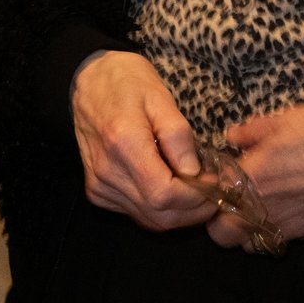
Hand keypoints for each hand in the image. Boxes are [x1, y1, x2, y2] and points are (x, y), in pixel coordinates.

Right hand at [70, 51, 216, 231]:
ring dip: (179, 213)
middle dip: (193, 211)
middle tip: (214, 194)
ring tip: (197, 191)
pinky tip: (171, 188)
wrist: (89, 82)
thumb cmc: (127, 82)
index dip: (196, 197)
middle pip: (159, 215)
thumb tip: (194, 172)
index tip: (214, 182)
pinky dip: (159, 209)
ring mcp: (99, 185)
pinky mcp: (97, 191)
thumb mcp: (160, 97)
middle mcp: (107, 171)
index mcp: (123, 143)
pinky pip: (136, 213)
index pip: (164, 194)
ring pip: (148, 220)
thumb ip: (178, 135)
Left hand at [204, 100, 303, 248]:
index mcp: (254, 177)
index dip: (207, 192)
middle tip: (229, 198)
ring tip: (256, 204)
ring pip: (249, 245)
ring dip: (245, 229)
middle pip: (222, 236)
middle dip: (220, 220)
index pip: (210, 201)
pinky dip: (274, 228)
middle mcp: (267, 208)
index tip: (212, 181)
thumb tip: (231, 137)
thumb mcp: (286, 118)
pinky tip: (285, 205)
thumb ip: (251, 132)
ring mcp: (290, 224)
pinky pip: (279, 238)